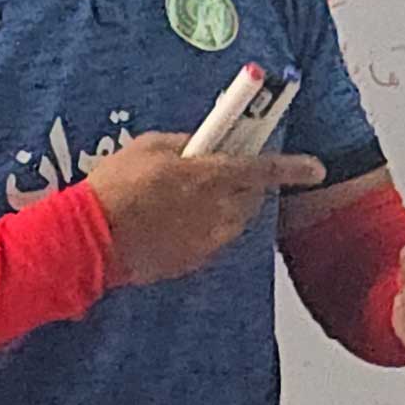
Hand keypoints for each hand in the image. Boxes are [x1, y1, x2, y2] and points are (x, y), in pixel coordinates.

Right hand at [85, 132, 326, 287]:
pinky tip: (174, 223)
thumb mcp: (149, 146)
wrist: (87, 239)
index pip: (264, 169)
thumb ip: (186, 143)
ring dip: (226, 207)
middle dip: (247, 184)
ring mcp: (207, 240)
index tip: (317, 169)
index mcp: (211, 176)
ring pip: (235, 221)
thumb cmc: (115, 185)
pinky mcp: (192, 262)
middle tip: (222, 174)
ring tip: (191, 199)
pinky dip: (204, 229)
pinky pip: (212, 241)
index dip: (294, 168)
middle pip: (252, 196)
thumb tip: (202, 144)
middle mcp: (217, 210)